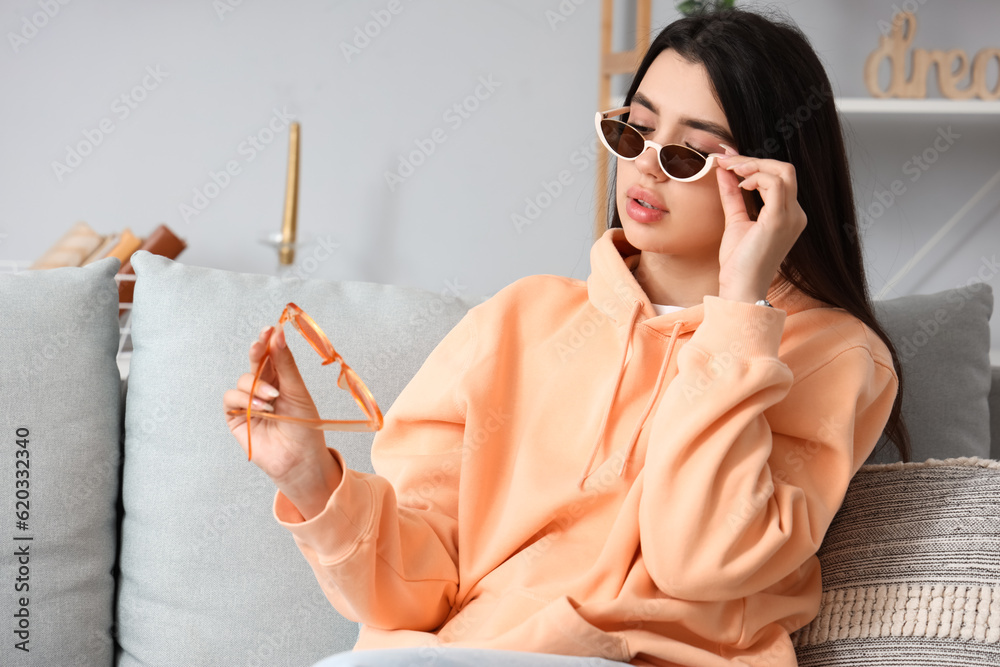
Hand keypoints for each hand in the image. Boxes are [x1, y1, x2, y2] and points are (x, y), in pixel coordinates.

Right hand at [223, 325, 341, 518]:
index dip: (268, 341)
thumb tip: (278, 335)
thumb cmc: (305, 427)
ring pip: (242, 380)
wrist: (300, 458)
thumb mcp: (298, 391)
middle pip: (254, 362)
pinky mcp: (237, 417)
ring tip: (273, 400)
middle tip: (261, 342)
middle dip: (256, 351)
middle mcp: (263, 388)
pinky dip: (244, 399)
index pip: (272, 355)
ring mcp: (249, 402)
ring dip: (256, 386)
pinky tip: (262, 408)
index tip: (270, 329)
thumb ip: (285, 364)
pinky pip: (231, 398)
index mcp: (281, 379)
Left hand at [712, 145, 806, 302]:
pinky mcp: (780, 220)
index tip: (728, 160)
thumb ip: (732, 195)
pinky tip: (741, 184)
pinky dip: (757, 177)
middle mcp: (796, 214)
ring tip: (730, 169)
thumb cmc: (739, 262)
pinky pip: (776, 184)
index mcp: (788, 214)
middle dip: (753, 160)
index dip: (754, 164)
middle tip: (726, 160)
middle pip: (784, 170)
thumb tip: (724, 171)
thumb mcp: (735, 220)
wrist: (740, 287)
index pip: (779, 177)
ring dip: (753, 165)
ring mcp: (791, 216)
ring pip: (783, 171)